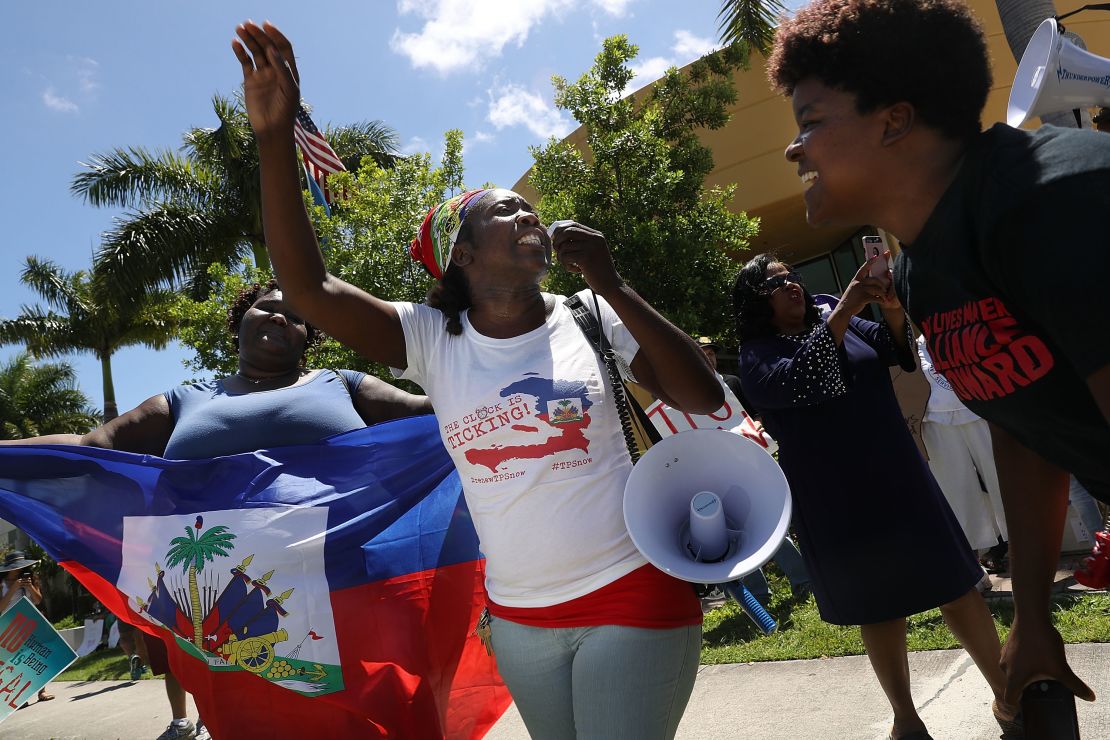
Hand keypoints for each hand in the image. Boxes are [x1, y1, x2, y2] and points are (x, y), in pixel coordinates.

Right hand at [231, 21, 301, 140]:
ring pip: (255, 52)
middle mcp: (276, 70)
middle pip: (267, 47)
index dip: (276, 35)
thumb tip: (272, 49)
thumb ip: (283, 69)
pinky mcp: (251, 81)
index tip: (266, 26)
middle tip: (248, 24)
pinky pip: (245, 62)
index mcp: (289, 71)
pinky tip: (235, 43)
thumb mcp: (289, 90)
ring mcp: (263, 75)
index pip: (283, 47)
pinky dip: (240, 52)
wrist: (272, 129)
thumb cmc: (285, 112)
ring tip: (240, 29)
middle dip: (259, 35)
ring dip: (248, 40)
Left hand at [550, 221, 622, 295]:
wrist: (610, 284)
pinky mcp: (585, 258)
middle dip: (557, 241)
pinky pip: (565, 257)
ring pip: (564, 246)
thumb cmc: (597, 269)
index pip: (573, 224)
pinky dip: (566, 265)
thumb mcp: (592, 251)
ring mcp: (591, 247)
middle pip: (567, 231)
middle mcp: (594, 238)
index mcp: (596, 235)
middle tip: (557, 252)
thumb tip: (557, 234)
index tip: (556, 240)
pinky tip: (575, 270)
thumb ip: (581, 242)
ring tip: (569, 265)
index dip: (561, 230)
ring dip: (561, 257)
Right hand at [841, 255, 897, 312]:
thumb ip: (862, 284)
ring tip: (884, 297)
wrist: (843, 309)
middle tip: (885, 290)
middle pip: (875, 280)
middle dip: (882, 285)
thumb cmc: (851, 300)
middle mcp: (857, 283)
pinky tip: (882, 302)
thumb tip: (874, 283)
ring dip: (883, 294)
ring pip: (877, 289)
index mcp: (856, 280)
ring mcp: (860, 290)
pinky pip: (876, 298)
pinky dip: (881, 300)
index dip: (870, 262)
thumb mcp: (854, 289)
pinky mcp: (863, 298)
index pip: (863, 268)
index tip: (876, 256)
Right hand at [1000, 618, 1094, 705]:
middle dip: (1028, 686)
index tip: (1029, 704)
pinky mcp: (1008, 645)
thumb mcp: (1061, 668)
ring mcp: (1005, 655)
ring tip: (1043, 666)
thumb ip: (1074, 685)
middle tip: (1044, 683)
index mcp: (1014, 677)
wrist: (1031, 616)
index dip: (1019, 705)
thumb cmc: (1041, 643)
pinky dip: (1024, 660)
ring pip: (1014, 670)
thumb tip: (1089, 697)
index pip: (1010, 699)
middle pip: (1014, 684)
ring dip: (1026, 672)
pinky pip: (1015, 659)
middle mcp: (1005, 667)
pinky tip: (1038, 653)